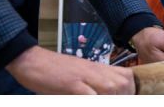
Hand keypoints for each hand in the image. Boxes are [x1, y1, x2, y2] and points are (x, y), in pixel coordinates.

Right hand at [6, 45, 133, 93]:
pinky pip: (89, 95)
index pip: (127, 76)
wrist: (32, 61)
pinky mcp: (71, 83)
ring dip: (112, 99)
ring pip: (111, 87)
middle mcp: (95, 71)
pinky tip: (90, 102)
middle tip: (118, 102)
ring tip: (105, 102)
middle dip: (125, 96)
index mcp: (98, 69)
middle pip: (124, 82)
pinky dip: (94, 100)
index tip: (128, 98)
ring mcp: (84, 76)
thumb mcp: (79, 76)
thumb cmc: (55, 72)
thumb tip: (105, 94)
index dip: (131, 90)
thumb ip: (93, 86)